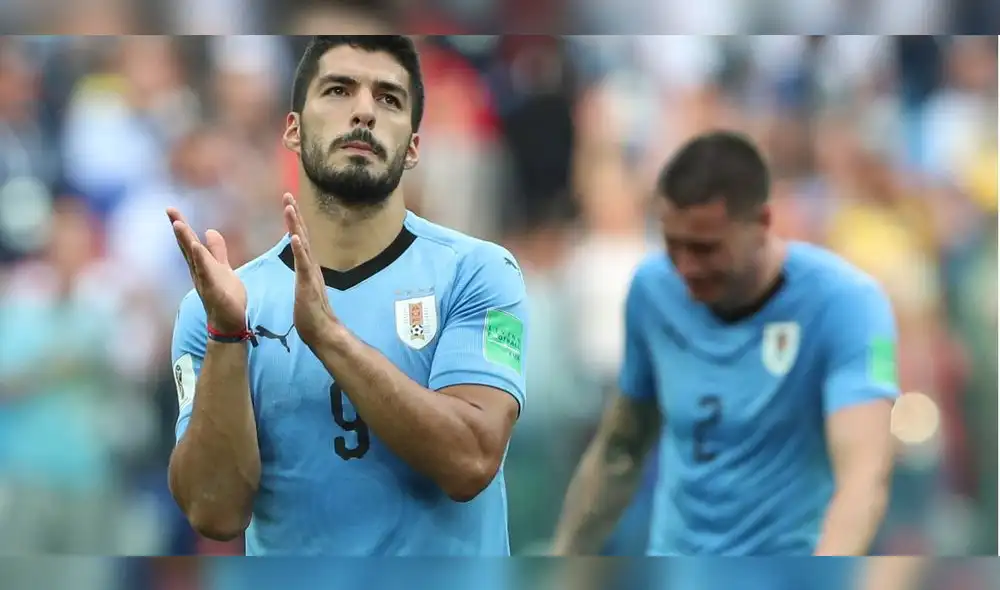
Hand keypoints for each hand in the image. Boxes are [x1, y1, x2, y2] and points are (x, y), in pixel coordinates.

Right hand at [167, 208, 246, 332]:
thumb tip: (209, 230)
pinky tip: (196, 248)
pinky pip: (206, 275)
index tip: (171, 209)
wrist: (229, 324)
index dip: (181, 226)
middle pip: (187, 247)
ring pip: (194, 259)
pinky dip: (201, 261)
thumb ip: (216, 251)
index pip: (190, 242)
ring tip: (178, 224)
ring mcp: (204, 282)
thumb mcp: (222, 268)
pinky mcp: (214, 292)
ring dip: (186, 241)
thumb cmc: (225, 297)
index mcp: (201, 265)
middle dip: (179, 228)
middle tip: (170, 210)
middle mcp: (199, 272)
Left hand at [282, 193, 336, 346]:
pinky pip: (303, 265)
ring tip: (289, 207)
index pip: (300, 239)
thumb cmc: (311, 315)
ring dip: (296, 225)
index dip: (294, 221)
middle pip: (302, 235)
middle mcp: (311, 266)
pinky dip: (299, 250)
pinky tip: (295, 237)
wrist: (322, 332)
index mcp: (308, 267)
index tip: (288, 203)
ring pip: (303, 245)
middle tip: (287, 195)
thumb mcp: (304, 290)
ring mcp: (310, 274)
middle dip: (294, 215)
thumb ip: (303, 277)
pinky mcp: (308, 285)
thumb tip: (302, 268)